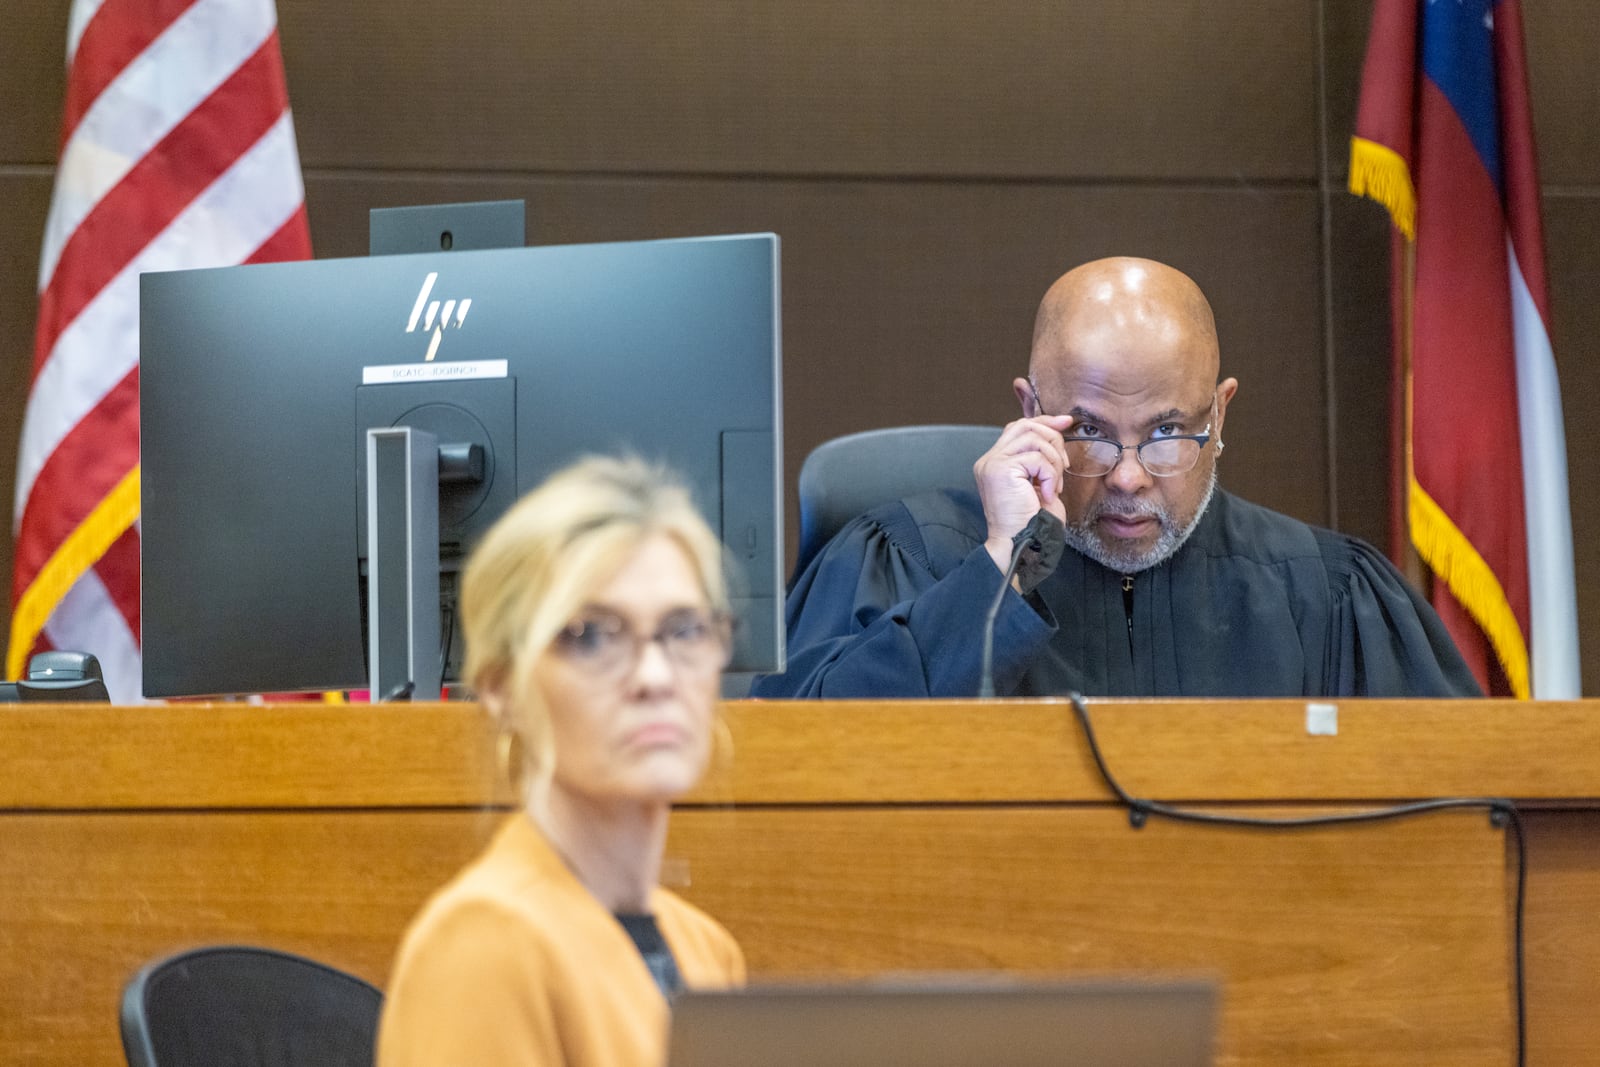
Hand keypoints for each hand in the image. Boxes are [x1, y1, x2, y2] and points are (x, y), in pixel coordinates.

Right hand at [974, 415, 1072, 572]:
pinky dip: (1050, 475)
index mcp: (995, 462)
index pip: (1018, 427)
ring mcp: (992, 464)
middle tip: (1064, 464)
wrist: (1019, 546)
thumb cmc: (1031, 523)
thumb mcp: (1038, 483)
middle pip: (1026, 426)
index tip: (1066, 423)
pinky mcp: (1001, 470)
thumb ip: (1040, 458)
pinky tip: (1047, 494)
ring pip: (1034, 439)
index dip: (1044, 421)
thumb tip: (1058, 427)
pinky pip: (1037, 458)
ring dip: (1054, 461)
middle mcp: (989, 460)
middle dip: (1053, 438)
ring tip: (1054, 485)